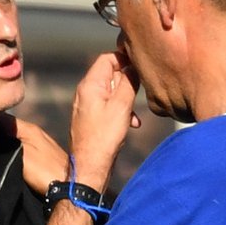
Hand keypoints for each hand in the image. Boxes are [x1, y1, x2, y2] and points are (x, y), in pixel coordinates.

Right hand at [0, 115, 68, 194]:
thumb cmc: (45, 171)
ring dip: (5, 145)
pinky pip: (23, 149)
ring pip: (16, 139)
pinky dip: (15, 152)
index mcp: (29, 128)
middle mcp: (35, 133)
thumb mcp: (21, 154)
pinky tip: (9, 161)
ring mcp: (40, 144)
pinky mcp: (44, 156)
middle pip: (9, 129)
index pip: (2, 119)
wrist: (69, 188)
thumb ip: (6, 140)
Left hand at [69, 51, 139, 190]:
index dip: (124, 59)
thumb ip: (128, 83)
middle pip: (110, 74)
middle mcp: (85, 92)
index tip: (139, 66)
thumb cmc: (104, 137)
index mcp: (90, 85)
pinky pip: (108, 106)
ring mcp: (87, 105)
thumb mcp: (121, 106)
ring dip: (126, 99)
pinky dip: (120, 110)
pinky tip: (130, 123)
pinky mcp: (91, 118)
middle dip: (127, 82)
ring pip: (111, 91)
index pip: (107, 58)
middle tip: (139, 92)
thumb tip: (133, 66)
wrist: (90, 166)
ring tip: (133, 113)